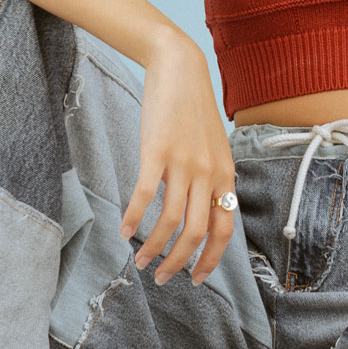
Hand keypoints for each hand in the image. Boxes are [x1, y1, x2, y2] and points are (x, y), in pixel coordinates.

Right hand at [119, 34, 237, 285]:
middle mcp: (209, 173)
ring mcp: (183, 162)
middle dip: (179, 263)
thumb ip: (212, 179)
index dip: (211, 259)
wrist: (180, 69)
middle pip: (197, 233)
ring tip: (138, 261)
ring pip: (170, 221)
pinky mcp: (157, 151)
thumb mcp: (214, 147)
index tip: (197, 280)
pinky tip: (122, 230)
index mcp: (225, 175)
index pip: (225, 229)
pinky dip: (133, 218)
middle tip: (161, 278)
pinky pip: (144, 196)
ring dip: (153, 248)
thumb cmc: (194, 110)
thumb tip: (204, 213)